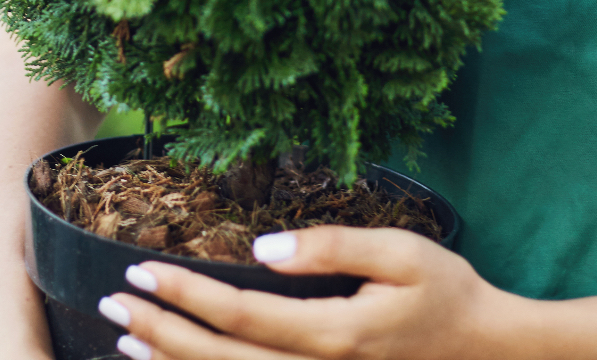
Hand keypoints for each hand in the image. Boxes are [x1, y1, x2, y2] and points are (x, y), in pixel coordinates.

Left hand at [96, 226, 512, 359]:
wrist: (485, 350)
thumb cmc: (446, 291)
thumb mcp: (401, 251)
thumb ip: (331, 246)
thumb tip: (262, 248)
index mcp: (335, 334)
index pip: (241, 315)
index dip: (186, 295)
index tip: (141, 271)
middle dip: (160, 333)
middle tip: (111, 303)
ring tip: (125, 342)